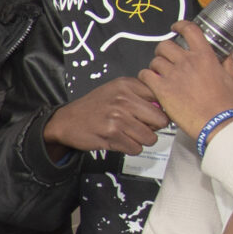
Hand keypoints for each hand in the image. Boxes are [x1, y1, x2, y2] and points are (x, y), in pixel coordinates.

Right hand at [43, 76, 169, 155]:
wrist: (66, 121)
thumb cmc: (94, 107)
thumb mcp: (117, 90)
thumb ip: (141, 94)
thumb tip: (166, 107)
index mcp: (127, 85)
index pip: (161, 98)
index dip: (159, 109)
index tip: (152, 114)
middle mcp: (123, 99)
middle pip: (161, 120)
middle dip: (153, 127)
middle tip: (140, 126)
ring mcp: (117, 118)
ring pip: (150, 137)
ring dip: (141, 140)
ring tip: (127, 133)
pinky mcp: (111, 135)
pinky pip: (136, 148)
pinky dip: (130, 148)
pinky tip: (119, 140)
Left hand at [140, 22, 232, 134]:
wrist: (216, 123)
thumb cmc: (226, 105)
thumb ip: (229, 64)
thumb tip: (228, 55)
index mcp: (205, 56)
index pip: (190, 31)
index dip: (180, 26)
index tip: (176, 28)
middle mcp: (187, 62)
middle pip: (166, 45)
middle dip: (163, 50)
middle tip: (166, 57)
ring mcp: (173, 74)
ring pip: (155, 60)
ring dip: (155, 64)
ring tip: (159, 72)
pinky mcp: (162, 89)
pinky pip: (145, 75)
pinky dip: (146, 76)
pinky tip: (151, 81)